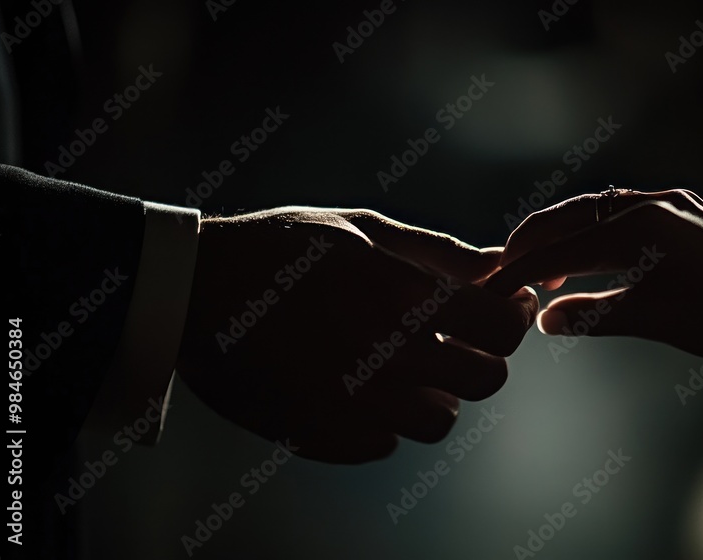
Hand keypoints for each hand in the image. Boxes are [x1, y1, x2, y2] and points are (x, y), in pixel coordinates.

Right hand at [176, 207, 537, 463]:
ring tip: (402, 365)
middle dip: (479, 358)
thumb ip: (437, 252)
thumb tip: (498, 264)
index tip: (501, 312)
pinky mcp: (323, 435)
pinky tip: (358, 387)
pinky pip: (385, 444)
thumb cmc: (280, 248)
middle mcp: (386, 355)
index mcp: (401, 296)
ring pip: (439, 421)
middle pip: (484, 381)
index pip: (501, 330)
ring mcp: (354, 403)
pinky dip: (384, 420)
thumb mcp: (359, 229)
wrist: (192, 292)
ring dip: (434, 394)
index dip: (509, 321)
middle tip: (454, 339)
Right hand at [486, 189, 702, 471]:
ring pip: (599, 211)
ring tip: (545, 274)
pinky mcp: (688, 212)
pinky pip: (626, 214)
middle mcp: (655, 203)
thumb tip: (542, 318)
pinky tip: (591, 260)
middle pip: (574, 216)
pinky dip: (598, 235)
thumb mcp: (650, 321)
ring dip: (566, 238)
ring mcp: (674, 203)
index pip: (563, 247)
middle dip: (535, 242)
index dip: (523, 269)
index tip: (492, 288)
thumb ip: (591, 316)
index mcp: (642, 227)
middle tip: (505, 270)